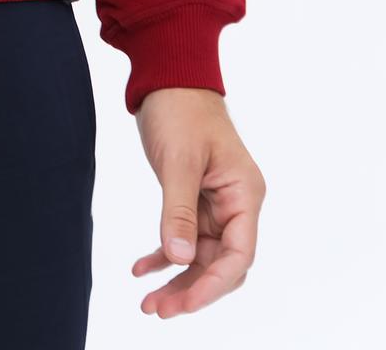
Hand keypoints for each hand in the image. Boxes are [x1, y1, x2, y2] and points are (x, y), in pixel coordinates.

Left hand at [131, 86, 264, 317]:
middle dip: (191, 290)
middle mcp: (236, 203)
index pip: (238, 256)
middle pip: (220, 263)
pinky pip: (184, 236)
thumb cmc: (180, 109)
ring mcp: (216, 202)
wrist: (168, 74)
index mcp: (244, 194)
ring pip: (201, 256)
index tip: (182, 305)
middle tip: (156, 310)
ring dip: (176, 278)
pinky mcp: (194, 197)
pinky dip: (164, 253)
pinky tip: (141, 269)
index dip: (212, 286)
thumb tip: (180, 258)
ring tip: (147, 302)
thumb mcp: (178, 161)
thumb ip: (179, 211)